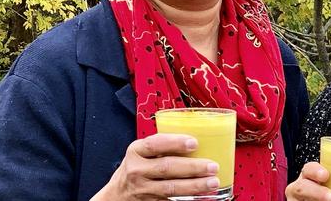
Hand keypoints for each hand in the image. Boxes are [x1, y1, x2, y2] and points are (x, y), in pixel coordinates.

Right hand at [91, 133, 219, 200]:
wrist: (117, 195)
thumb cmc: (138, 167)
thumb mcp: (142, 153)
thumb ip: (163, 146)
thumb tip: (201, 136)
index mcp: (136, 151)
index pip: (155, 144)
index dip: (175, 143)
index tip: (194, 143)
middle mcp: (138, 170)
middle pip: (167, 167)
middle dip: (192, 167)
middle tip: (213, 166)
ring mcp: (144, 189)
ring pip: (172, 188)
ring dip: (195, 185)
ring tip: (213, 182)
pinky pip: (172, 200)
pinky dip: (188, 198)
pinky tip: (203, 196)